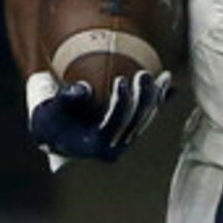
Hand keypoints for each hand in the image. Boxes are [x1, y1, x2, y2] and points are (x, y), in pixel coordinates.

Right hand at [26, 69, 169, 162]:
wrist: (54, 135)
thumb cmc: (51, 120)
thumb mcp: (50, 110)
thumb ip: (66, 99)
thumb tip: (82, 88)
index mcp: (95, 145)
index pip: (114, 123)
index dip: (121, 102)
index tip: (121, 80)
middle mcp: (114, 149)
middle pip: (135, 122)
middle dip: (144, 97)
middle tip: (144, 74)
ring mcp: (124, 142)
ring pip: (146, 120)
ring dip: (157, 98)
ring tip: (165, 77)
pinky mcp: (129, 134)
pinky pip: (147, 117)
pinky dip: (158, 102)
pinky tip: (171, 88)